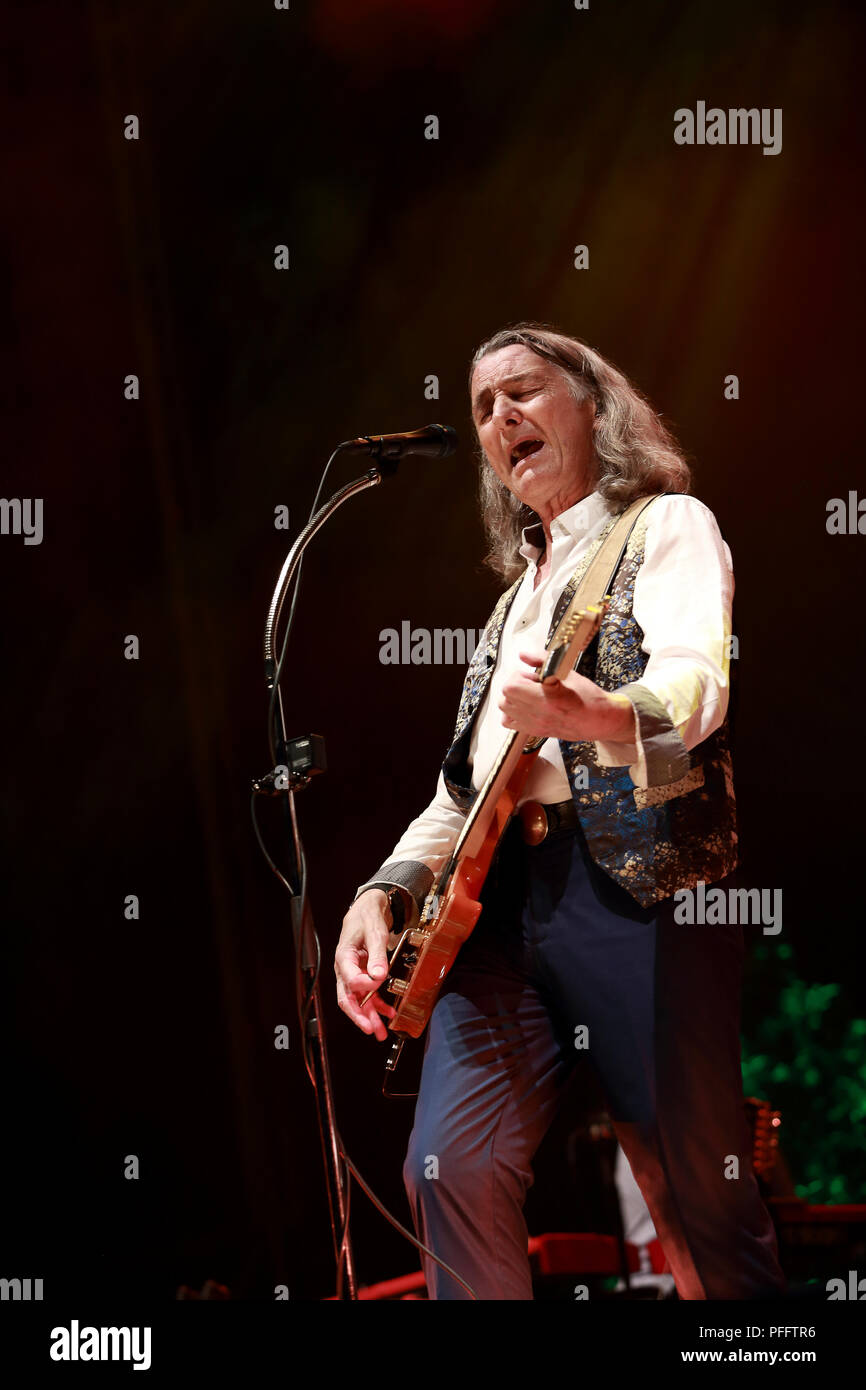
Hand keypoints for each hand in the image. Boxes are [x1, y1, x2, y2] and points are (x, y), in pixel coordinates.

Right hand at [334, 889, 396, 1039]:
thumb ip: (377, 954)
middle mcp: (345, 969)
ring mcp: (353, 974)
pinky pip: (368, 995)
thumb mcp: (374, 932)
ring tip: (380, 1032)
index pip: (350, 979)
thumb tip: (378, 975)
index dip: (364, 986)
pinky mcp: (363, 976)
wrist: (368, 911)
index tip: (378, 984)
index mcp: (344, 957)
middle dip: (360, 1017)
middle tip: (371, 1030)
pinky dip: (378, 1005)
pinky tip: (389, 1012)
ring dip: (369, 1017)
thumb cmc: (367, 918)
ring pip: (358, 1001)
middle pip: (347, 998)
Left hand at [498, 648, 634, 741]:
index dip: (520, 676)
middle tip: (532, 684)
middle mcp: (538, 714)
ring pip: (504, 708)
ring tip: (530, 695)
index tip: (533, 676)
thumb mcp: (567, 672)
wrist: (598, 720)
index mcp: (546, 698)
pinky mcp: (535, 731)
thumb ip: (542, 660)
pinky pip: (508, 722)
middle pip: (506, 696)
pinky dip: (512, 712)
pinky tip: (526, 706)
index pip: (511, 686)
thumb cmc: (588, 698)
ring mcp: (535, 724)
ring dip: (513, 697)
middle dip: (516, 685)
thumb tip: (524, 655)